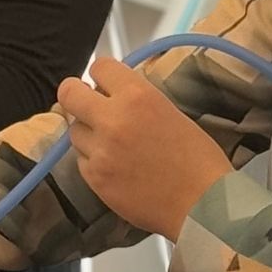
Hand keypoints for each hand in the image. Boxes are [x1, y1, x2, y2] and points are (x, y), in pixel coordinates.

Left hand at [58, 56, 232, 238]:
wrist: (203, 205)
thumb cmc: (198, 160)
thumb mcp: (171, 112)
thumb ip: (138, 100)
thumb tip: (114, 94)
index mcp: (138, 96)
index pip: (99, 67)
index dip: (101, 75)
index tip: (104, 83)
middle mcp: (113, 119)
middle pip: (68, 93)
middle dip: (76, 96)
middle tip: (85, 105)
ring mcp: (100, 151)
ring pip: (74, 130)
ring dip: (88, 133)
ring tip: (112, 144)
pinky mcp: (95, 178)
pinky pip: (82, 159)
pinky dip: (94, 160)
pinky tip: (116, 167)